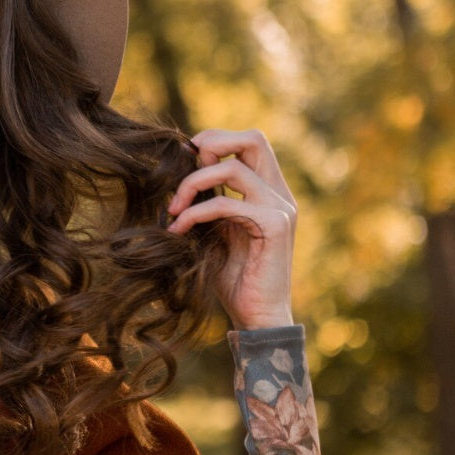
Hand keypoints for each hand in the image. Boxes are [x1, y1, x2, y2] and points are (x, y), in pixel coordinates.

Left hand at [165, 129, 296, 330]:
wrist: (256, 315)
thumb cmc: (232, 276)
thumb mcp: (214, 229)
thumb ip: (206, 200)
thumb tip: (177, 171)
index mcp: (268, 191)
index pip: (250, 142)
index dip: (215, 140)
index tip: (184, 163)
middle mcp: (279, 194)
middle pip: (254, 139)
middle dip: (210, 144)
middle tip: (181, 169)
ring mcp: (281, 208)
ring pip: (234, 167)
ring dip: (193, 183)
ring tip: (173, 208)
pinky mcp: (274, 226)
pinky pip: (226, 203)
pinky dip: (195, 213)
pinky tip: (178, 230)